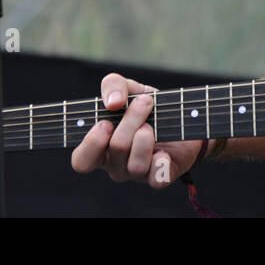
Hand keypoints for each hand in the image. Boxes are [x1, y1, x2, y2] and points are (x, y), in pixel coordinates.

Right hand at [70, 72, 205, 188]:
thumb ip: (112, 85)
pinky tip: (164, 151)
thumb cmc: (146, 104)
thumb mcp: (128, 88)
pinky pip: (156, 179)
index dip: (91, 144)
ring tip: (153, 124)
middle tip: (144, 103)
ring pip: (134, 164)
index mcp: (101, 146)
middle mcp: (116, 163)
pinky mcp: (160, 176)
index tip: (106, 122)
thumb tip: (113, 103)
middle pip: (114, 150)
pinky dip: (161, 163)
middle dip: (129, 123)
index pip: (81, 160)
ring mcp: (137, 172)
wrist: (182, 115)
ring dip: (146, 137)